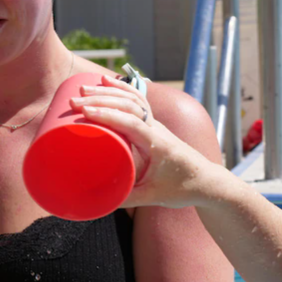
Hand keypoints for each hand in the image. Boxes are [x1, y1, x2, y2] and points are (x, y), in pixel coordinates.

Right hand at [70, 75, 215, 208]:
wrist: (206, 181)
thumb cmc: (182, 188)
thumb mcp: (153, 197)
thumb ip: (126, 199)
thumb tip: (97, 200)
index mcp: (158, 144)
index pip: (132, 122)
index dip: (108, 115)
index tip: (86, 112)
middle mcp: (156, 129)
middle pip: (128, 105)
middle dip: (100, 99)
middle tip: (75, 101)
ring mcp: (155, 124)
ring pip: (132, 99)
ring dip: (108, 92)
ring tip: (82, 90)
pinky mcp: (153, 125)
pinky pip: (137, 101)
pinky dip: (121, 89)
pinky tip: (106, 82)